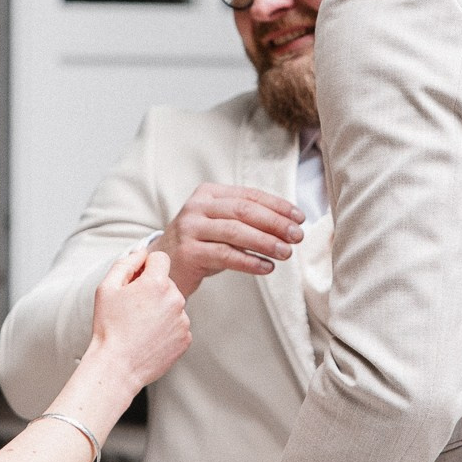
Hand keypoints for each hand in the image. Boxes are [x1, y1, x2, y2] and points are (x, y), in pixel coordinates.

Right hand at [90, 248, 191, 389]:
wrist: (117, 366)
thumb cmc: (109, 327)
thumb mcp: (107, 288)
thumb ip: (126, 263)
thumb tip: (141, 253)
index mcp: (157, 283)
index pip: (160, 259)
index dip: (145, 267)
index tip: (136, 281)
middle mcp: (176, 299)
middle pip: (166, 283)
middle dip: (152, 290)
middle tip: (132, 309)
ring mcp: (183, 320)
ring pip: (173, 304)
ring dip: (160, 310)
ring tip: (140, 326)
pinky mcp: (186, 338)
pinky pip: (177, 325)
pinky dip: (166, 329)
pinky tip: (149, 337)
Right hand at [159, 182, 304, 297]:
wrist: (162, 267)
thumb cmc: (199, 245)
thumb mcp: (220, 225)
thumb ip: (246, 219)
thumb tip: (288, 224)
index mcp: (209, 194)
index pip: (249, 195)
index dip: (277, 205)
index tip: (299, 218)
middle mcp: (197, 207)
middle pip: (244, 211)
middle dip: (275, 223)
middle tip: (297, 236)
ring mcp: (190, 228)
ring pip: (235, 232)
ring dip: (265, 242)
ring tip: (286, 253)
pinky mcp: (188, 252)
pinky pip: (225, 255)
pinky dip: (249, 261)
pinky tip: (267, 268)